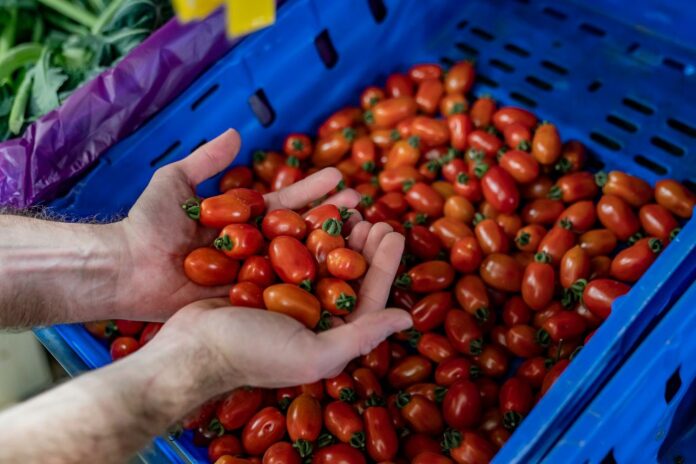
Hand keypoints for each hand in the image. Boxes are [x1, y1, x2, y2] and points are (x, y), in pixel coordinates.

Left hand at [114, 129, 361, 320]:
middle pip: (298, 233)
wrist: (125, 268)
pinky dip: (305, 288)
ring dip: (326, 252)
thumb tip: (236, 133)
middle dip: (329, 218)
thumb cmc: (146, 225)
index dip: (311, 190)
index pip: (285, 204)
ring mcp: (250, 276)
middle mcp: (251, 249)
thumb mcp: (175, 182)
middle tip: (361, 206)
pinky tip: (334, 281)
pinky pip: (277, 294)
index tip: (338, 178)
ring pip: (295, 264)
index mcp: (240, 221)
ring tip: (358, 238)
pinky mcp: (243, 301)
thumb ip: (206, 160)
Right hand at [151, 230, 410, 390]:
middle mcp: (311, 316)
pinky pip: (289, 249)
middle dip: (362, 243)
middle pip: (346, 274)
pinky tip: (311, 209)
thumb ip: (361, 336)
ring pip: (320, 257)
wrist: (188, 347)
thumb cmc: (250, 354)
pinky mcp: (260, 279)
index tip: (392, 232)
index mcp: (328, 336)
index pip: (367, 296)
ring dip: (336, 232)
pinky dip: (302, 230)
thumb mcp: (313, 353)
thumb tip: (405, 319)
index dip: (384, 264)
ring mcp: (285, 296)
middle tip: (372, 215)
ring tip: (348, 206)